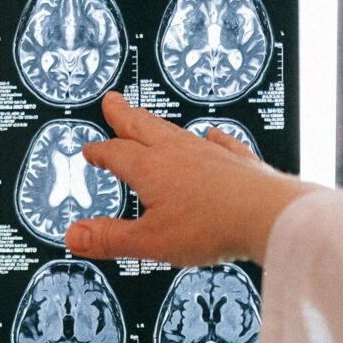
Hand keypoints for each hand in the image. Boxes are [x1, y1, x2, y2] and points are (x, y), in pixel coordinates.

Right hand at [64, 92, 313, 267]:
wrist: (267, 215)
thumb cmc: (212, 226)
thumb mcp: (149, 241)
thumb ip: (110, 239)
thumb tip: (74, 236)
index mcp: (151, 169)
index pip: (116, 154)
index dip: (100, 152)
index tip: (90, 150)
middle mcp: (178, 153)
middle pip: (143, 127)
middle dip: (124, 116)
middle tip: (113, 101)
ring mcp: (210, 153)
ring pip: (176, 131)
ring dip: (157, 124)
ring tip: (149, 119)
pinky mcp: (237, 161)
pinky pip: (220, 142)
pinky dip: (211, 138)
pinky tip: (212, 135)